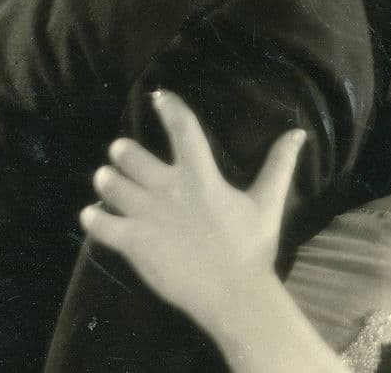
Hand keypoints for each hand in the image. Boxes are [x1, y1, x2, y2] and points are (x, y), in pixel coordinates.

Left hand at [80, 90, 305, 326]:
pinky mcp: (133, 243)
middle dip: (122, 151)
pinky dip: (93, 218)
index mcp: (201, 177)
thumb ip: (280, 165)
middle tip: (119, 151)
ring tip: (105, 179)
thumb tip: (299, 134)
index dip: (169, 108)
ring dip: (106, 180)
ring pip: (111, 186)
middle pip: (131, 157)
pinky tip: (92, 215)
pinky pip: (100, 225)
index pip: (183, 130)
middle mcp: (169, 190)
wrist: (233, 293)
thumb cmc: (252, 247)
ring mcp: (147, 217)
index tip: (158, 97)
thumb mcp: (268, 202)